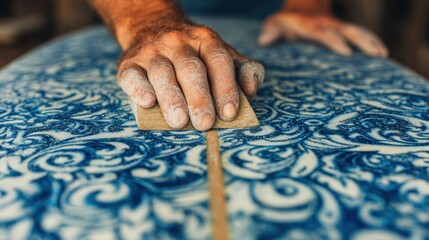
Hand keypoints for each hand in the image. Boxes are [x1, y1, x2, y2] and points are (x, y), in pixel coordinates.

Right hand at [118, 24, 263, 130]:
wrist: (151, 28)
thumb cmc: (194, 54)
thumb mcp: (221, 55)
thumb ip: (242, 70)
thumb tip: (251, 89)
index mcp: (205, 39)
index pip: (218, 61)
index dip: (225, 87)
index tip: (229, 113)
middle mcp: (178, 42)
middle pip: (191, 69)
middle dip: (199, 98)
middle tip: (205, 124)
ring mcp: (152, 51)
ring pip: (162, 73)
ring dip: (172, 98)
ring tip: (179, 122)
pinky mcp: (129, 63)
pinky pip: (133, 76)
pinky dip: (139, 89)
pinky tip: (148, 102)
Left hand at [258, 10, 387, 56]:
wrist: (302, 6)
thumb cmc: (287, 20)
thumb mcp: (275, 23)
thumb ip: (270, 31)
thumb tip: (263, 40)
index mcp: (311, 26)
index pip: (325, 34)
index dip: (335, 42)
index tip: (347, 52)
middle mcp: (328, 24)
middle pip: (347, 31)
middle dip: (361, 42)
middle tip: (376, 54)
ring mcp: (338, 26)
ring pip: (357, 31)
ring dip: (371, 41)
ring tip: (383, 54)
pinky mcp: (344, 29)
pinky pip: (360, 33)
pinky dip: (372, 40)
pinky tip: (382, 52)